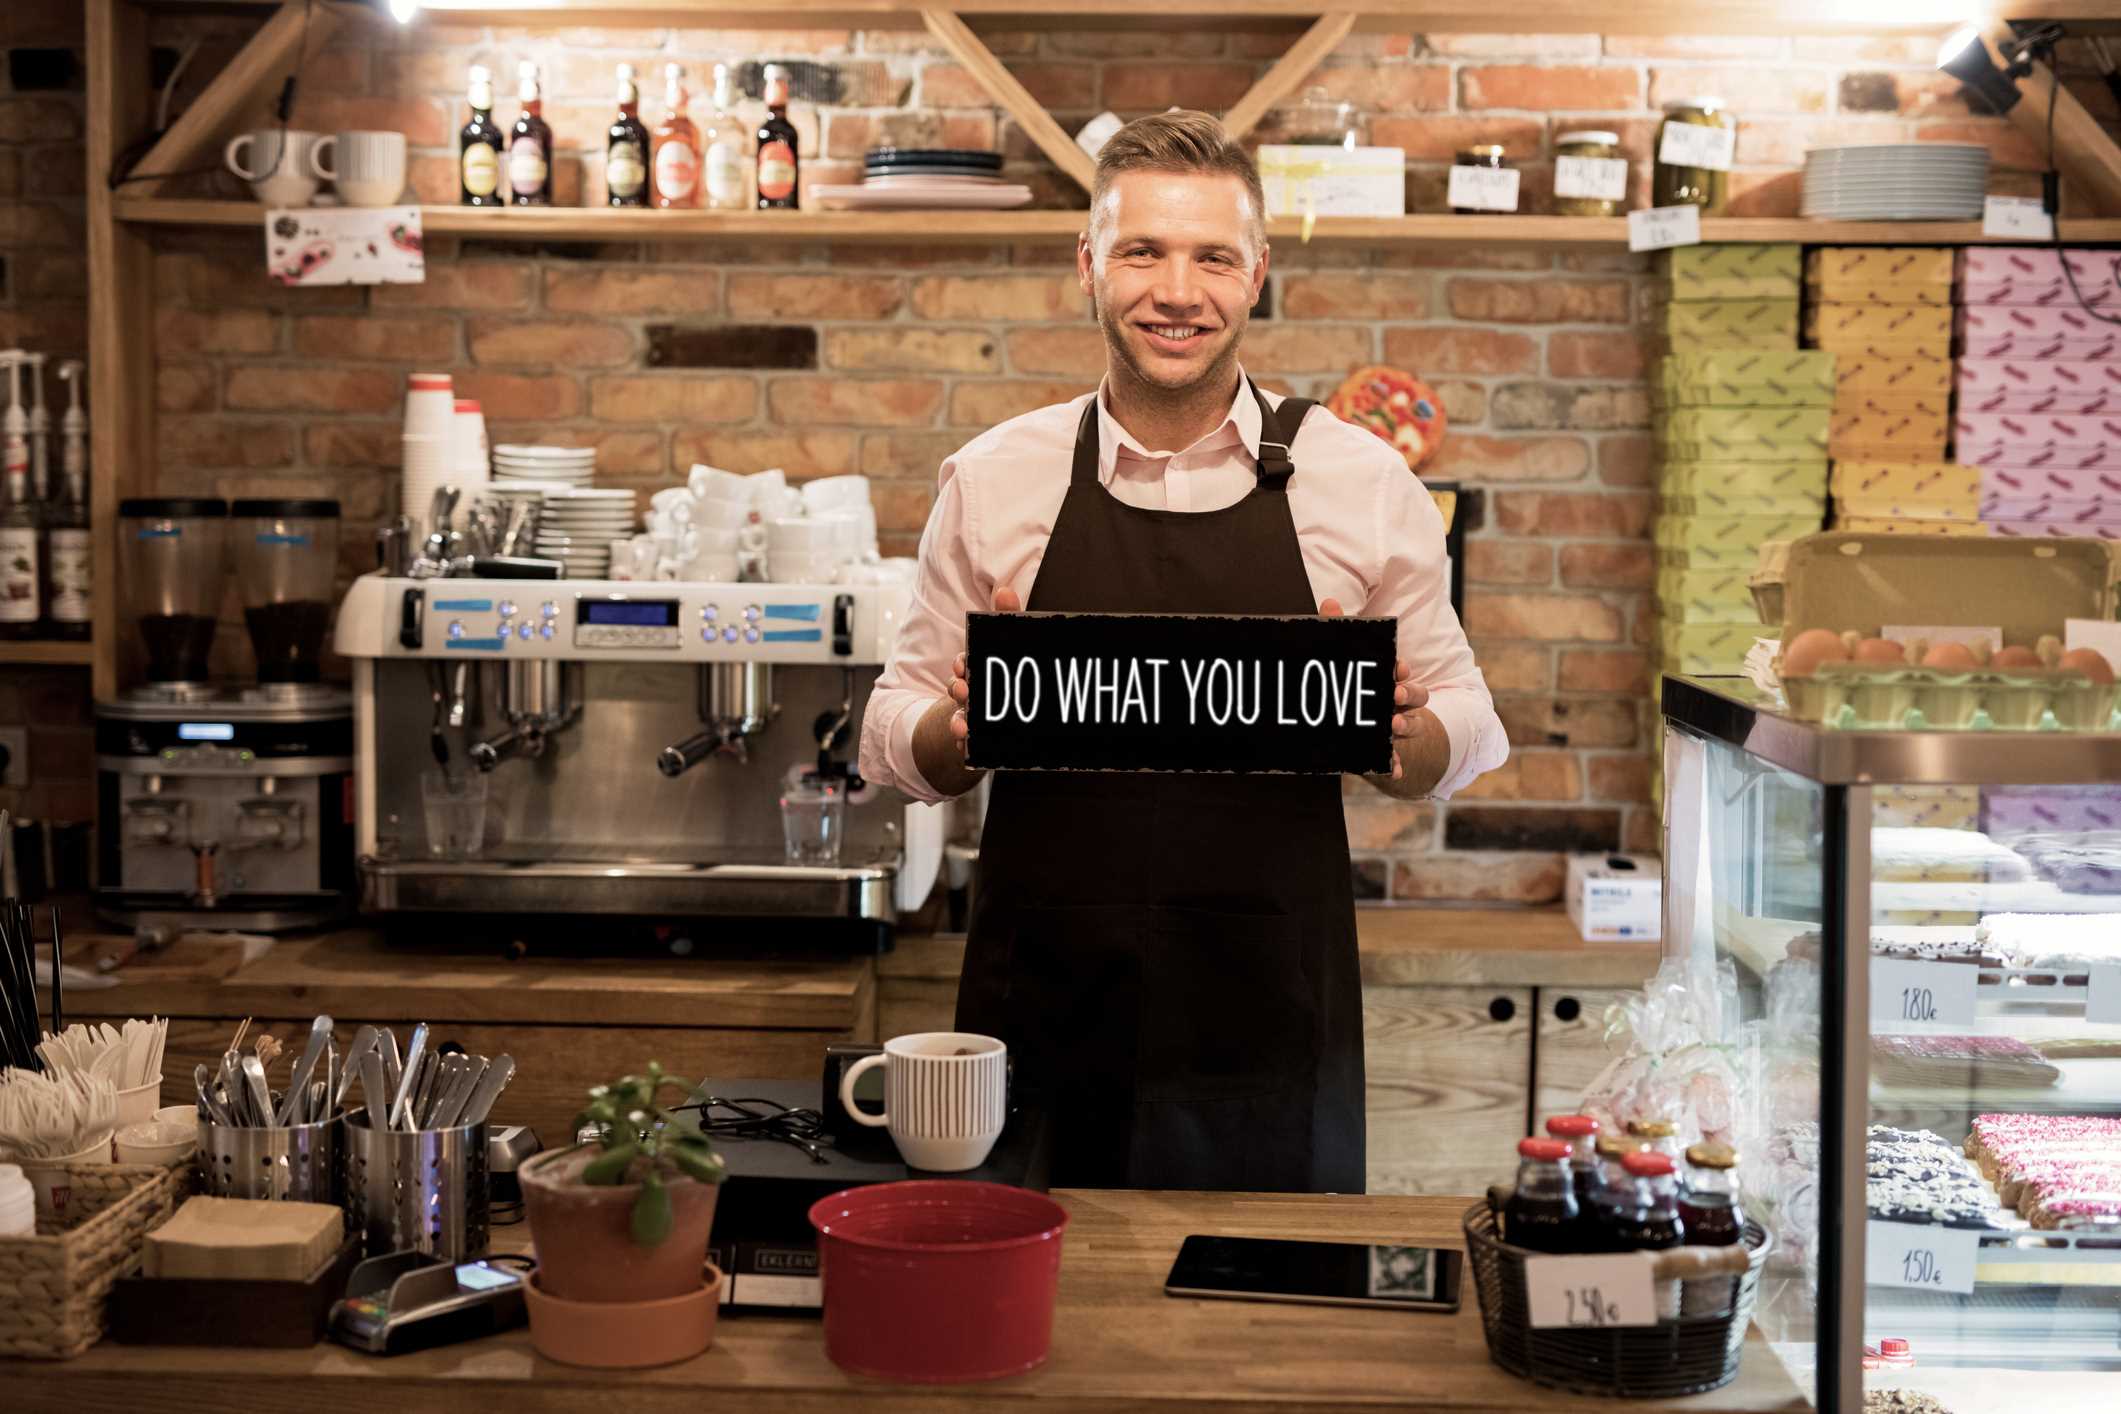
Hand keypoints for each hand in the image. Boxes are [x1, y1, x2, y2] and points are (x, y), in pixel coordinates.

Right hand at [948, 585, 1021, 754]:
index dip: (961, 664)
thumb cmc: (1009, 673)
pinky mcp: (980, 738)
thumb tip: (1004, 590)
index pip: (964, 664)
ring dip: (958, 722)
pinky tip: (967, 748)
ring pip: (961, 718)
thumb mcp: (1011, 645)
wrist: (1020, 716)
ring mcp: (974, 716)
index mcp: (977, 669)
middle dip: (958, 690)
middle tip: (963, 691)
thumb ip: (1008, 618)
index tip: (962, 663)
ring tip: (962, 728)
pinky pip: (970, 744)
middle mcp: (972, 692)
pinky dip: (966, 746)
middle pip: (959, 691)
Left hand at [1320, 597, 1425, 780]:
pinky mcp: (1387, 750)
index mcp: (1389, 679)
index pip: (1402, 673)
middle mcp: (1398, 704)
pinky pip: (1396, 760)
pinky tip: (1392, 770)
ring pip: (1413, 727)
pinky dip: (1396, 764)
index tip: (1397, 668)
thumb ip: (1338, 631)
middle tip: (1394, 696)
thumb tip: (1329, 602)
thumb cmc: (1352, 685)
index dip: (1401, 671)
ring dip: (1407, 727)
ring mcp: (1396, 728)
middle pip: (1416, 698)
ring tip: (1393, 727)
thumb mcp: (1343, 660)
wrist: (1351, 724)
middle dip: (1409, 696)